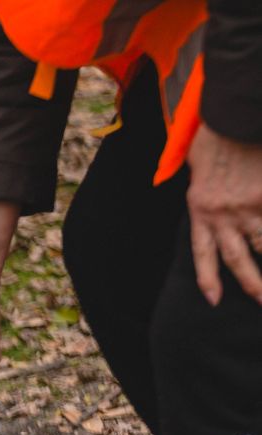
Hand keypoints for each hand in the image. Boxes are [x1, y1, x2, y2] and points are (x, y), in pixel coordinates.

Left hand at [187, 124, 261, 304]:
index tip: (214, 300)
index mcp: (201, 210)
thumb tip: (206, 200)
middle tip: (261, 303)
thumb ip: (203, 191)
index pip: (204, 253)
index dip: (208, 279)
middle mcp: (224, 214)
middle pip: (238, 259)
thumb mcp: (196, 168)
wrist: (230, 115)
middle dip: (253, 285)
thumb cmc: (213, 136)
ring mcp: (251, 206)